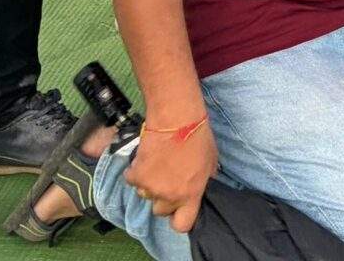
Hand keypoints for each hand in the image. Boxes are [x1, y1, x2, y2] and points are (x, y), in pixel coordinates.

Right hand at [119, 115, 217, 234]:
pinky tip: (146, 158)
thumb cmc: (198, 136)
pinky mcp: (136, 175)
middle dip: (162, 198)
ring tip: (157, 164)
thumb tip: (201, 184)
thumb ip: (204, 179)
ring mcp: (151, 187)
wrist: (176, 118)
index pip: (182, 225)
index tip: (178, 210)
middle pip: (160, 211)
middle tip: (167, 179)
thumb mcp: (210, 162)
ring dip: (149, 184)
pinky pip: (132, 180)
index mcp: (191, 195)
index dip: (178, 219)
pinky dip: (136, 171)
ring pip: (145, 195)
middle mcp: (170, 196)